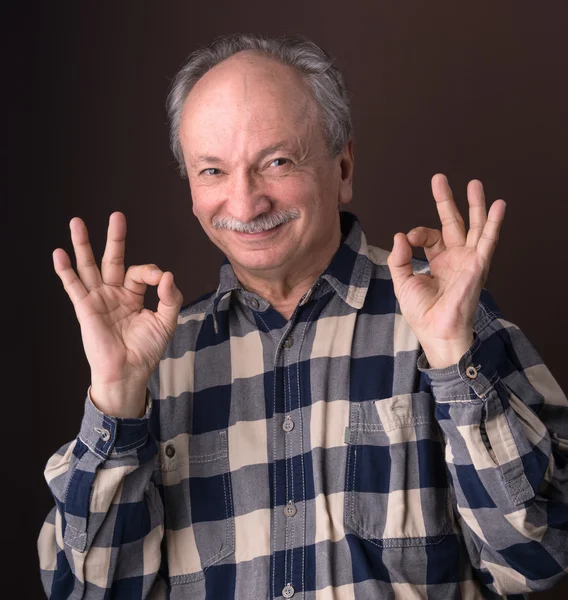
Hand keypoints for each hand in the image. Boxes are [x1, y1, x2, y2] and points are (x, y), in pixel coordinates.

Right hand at [53, 212, 183, 416]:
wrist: (129, 372)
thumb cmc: (147, 350)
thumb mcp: (165, 321)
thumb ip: (170, 298)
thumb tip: (168, 275)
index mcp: (134, 295)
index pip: (141, 273)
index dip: (152, 272)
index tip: (162, 280)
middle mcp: (115, 293)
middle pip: (113, 260)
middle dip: (115, 238)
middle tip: (117, 216)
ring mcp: (99, 299)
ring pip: (89, 267)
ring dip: (83, 245)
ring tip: (77, 222)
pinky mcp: (86, 308)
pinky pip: (73, 286)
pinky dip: (65, 270)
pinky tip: (59, 253)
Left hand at [387, 174, 505, 367]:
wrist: (436, 331)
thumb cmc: (422, 312)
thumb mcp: (403, 282)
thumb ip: (399, 259)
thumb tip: (400, 235)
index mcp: (438, 261)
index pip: (430, 236)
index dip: (418, 233)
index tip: (409, 239)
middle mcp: (455, 258)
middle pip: (453, 223)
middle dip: (446, 201)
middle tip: (439, 179)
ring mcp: (468, 260)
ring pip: (474, 226)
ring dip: (475, 205)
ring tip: (474, 183)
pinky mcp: (478, 265)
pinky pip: (488, 240)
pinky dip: (494, 223)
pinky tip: (498, 205)